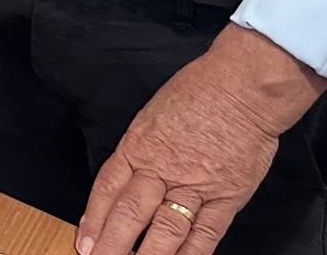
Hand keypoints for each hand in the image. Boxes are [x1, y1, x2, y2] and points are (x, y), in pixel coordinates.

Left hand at [77, 26, 326, 254]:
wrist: (242, 88)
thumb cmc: (199, 90)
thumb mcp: (153, 113)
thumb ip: (141, 147)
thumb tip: (129, 175)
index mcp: (140, 145)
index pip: (108, 188)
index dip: (94, 218)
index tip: (84, 240)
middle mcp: (163, 169)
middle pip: (131, 213)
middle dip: (112, 244)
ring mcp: (196, 186)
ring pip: (165, 229)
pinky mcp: (227, 197)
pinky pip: (206, 234)